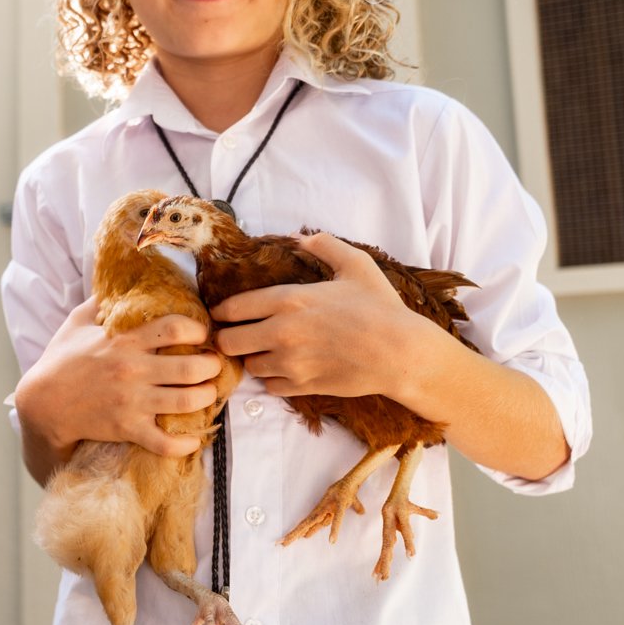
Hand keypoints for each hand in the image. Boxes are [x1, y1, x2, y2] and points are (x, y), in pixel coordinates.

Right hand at [15, 297, 220, 460]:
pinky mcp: (127, 428)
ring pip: (187, 402)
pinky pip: (165, 442)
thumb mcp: (77, 321)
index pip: (174, 328)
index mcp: (124, 340)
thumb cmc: (61, 360)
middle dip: (211, 366)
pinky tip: (193, 438)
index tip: (201, 334)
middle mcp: (132, 370)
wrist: (43, 404)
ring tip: (207, 392)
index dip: (197, 329)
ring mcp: (132, 402)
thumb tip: (117, 280)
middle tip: (213, 364)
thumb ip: (101, 301)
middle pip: (191, 368)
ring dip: (206, 397)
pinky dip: (184, 444)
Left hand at [212, 232, 451, 399]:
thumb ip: (323, 245)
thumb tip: (299, 237)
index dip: (221, 311)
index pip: (232, 308)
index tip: (221, 313)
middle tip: (238, 333)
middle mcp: (282, 333)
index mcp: (289, 300)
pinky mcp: (303, 386)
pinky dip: (273, 378)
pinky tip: (286, 368)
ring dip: (254, 357)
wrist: (401, 353)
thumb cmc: (380, 306)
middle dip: (229, 337)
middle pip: (229, 342)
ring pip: (249, 366)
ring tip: (266, 350)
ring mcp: (291, 364)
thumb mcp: (355, 264)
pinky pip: (270, 387)